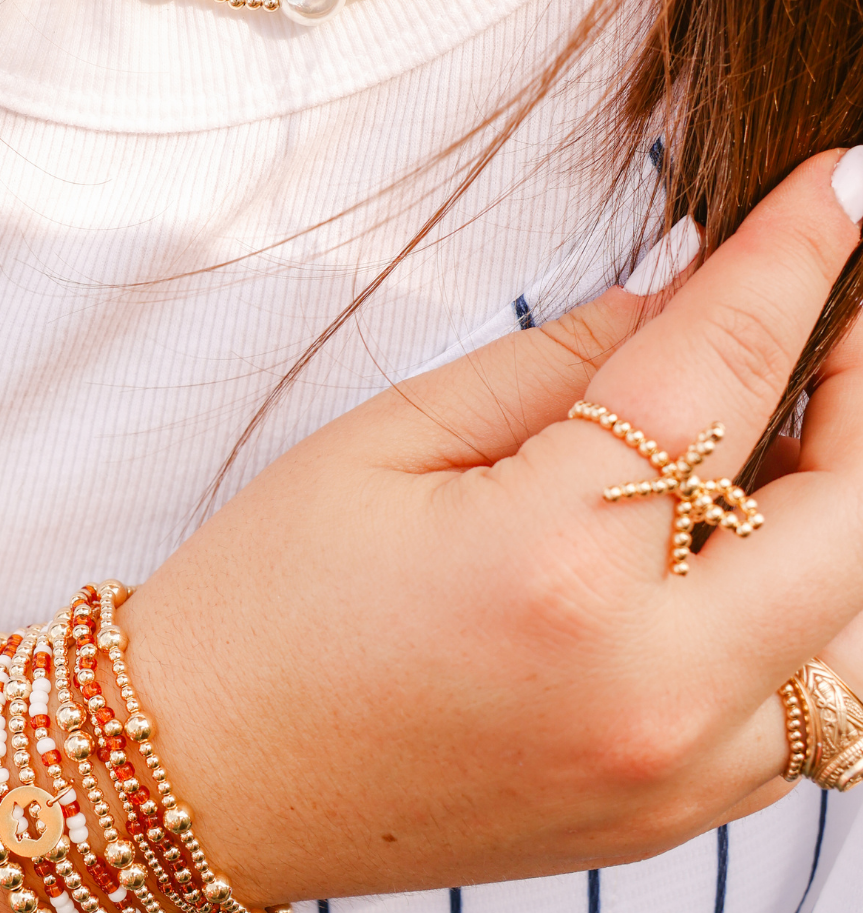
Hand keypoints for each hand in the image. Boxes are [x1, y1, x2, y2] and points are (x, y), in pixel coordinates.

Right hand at [118, 148, 862, 905]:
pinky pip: (802, 710)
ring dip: (839, 512)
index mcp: (550, 562)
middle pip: (852, 516)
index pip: (719, 373)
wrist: (208, 774)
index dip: (793, 261)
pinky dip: (800, 615)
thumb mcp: (385, 441)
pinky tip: (729, 552)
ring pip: (853, 628)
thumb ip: (552, 365)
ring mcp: (669, 772)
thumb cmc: (265, 600)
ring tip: (780, 431)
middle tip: (836, 316)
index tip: (843, 186)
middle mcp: (643, 683)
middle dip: (861, 392)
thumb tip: (673, 308)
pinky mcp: (664, 819)